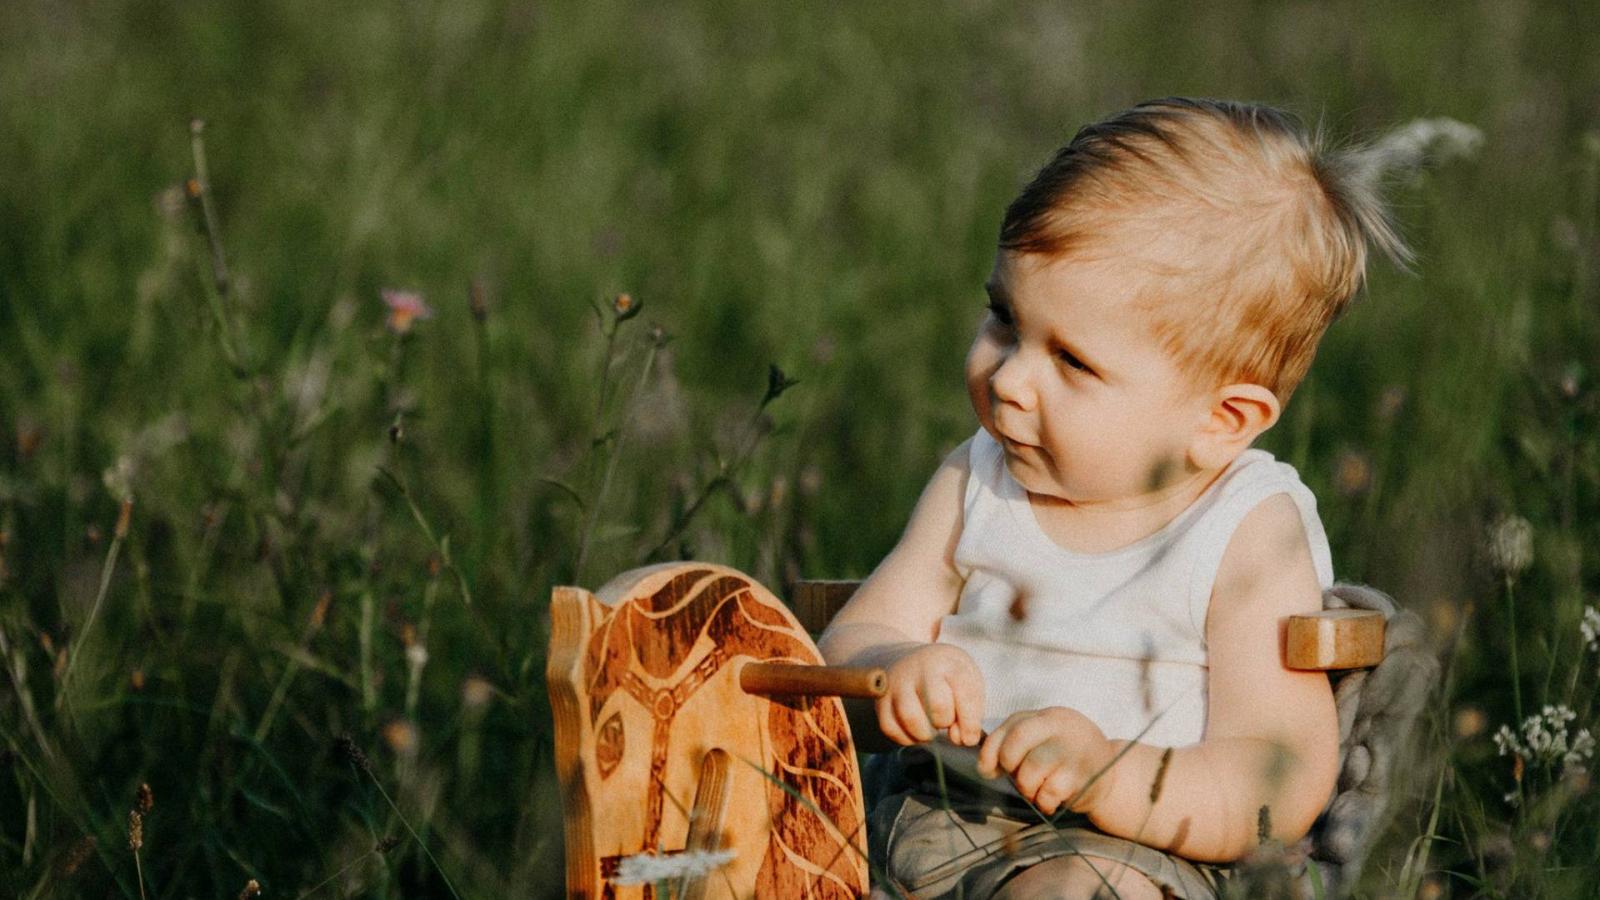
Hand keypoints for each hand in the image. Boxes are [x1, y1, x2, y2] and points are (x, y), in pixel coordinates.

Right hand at [877, 643, 984, 746]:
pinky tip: (914, 731)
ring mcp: (896, 681)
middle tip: (945, 720)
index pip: (965, 695)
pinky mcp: (880, 698)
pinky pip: (890, 728)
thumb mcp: (968, 683)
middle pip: (938, 707)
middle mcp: (920, 667)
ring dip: (925, 734)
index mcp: (948, 661)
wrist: (910, 662)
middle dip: (945, 722)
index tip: (969, 736)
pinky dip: (906, 738)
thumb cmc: (947, 677)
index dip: (970, 724)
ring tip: (930, 729)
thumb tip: (958, 739)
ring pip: (910, 718)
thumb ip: (971, 712)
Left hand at [977, 707, 1115, 814]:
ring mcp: (1073, 750)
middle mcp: (1061, 727)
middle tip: (1019, 777)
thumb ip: (1012, 745)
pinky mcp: (1084, 776)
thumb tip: (986, 768)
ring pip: (1031, 770)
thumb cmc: (1063, 757)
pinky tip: (1051, 800)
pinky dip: (1044, 802)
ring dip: (1027, 787)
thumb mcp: (1040, 741)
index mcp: (1046, 717)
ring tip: (1037, 790)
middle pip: (1016, 744)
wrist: (1108, 771)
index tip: (990, 769)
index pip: (1009, 727)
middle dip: (1009, 766)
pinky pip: (1049, 792)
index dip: (991, 751)